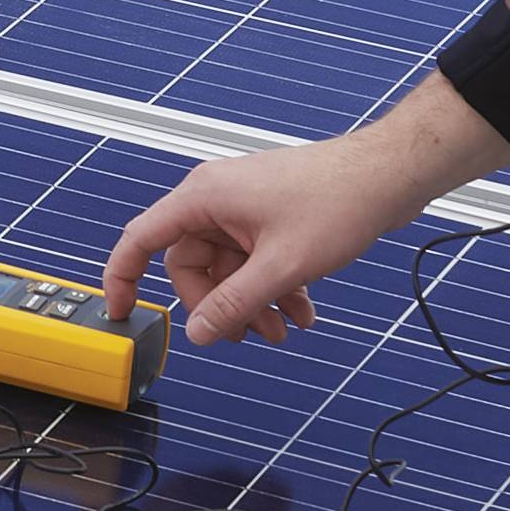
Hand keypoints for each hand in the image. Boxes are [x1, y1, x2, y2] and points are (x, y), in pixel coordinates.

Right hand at [102, 78, 509, 347]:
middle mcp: (217, 199)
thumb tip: (199, 334)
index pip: (141, 240)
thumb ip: (233, 303)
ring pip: (229, 268)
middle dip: (218, 305)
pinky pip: (256, 260)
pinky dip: (273, 288)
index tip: (120, 313)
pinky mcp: (271, 215)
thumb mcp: (280, 266)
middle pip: (192, 265)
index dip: (123, 278)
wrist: (388, 174)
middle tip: (248, 336)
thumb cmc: (338, 201)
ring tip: (283, 332)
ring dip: (252, 302)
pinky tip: (301, 314)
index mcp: (204, 198)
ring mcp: (245, 207)